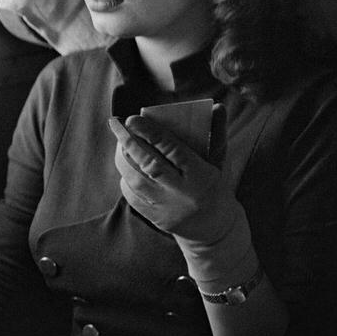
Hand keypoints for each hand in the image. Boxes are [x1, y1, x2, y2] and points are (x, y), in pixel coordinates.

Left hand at [107, 106, 236, 241]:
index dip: (151, 134)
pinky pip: (132, 196)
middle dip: (129, 141)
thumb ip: (217, 134)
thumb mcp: (220, 162)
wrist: (215, 230)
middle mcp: (183, 193)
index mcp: (202, 176)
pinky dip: (126, 178)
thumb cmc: (216, 187)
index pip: (173, 150)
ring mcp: (167, 208)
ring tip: (120, 142)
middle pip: (150, 164)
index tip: (132, 119)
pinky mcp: (155, 219)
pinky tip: (125, 165)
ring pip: (136, 180)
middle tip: (116, 124)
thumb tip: (217, 105)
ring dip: (123, 159)